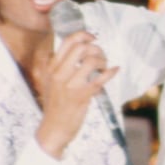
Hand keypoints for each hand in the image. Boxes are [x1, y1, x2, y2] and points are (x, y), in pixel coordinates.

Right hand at [34, 31, 117, 157]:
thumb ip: (56, 67)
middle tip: (101, 57)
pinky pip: (99, 79)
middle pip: (81, 48)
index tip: (93, 38)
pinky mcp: (81, 96)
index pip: (67, 42)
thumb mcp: (49, 83)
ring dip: (103, 61)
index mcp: (51, 68)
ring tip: (104, 68)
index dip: (83, 35)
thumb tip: (65, 51)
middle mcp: (58, 74)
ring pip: (90, 61)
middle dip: (96, 49)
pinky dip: (110, 73)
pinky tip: (115, 70)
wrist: (53, 129)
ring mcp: (69, 85)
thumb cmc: (55, 106)